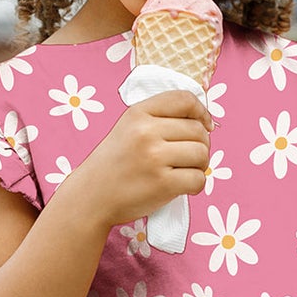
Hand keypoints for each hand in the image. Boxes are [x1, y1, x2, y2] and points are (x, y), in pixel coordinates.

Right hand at [65, 89, 213, 230]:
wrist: (91, 196)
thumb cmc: (115, 162)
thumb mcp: (128, 126)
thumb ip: (159, 117)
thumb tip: (203, 120)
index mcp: (139, 113)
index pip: (185, 100)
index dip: (202, 111)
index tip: (206, 124)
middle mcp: (146, 132)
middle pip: (198, 130)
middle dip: (202, 144)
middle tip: (189, 157)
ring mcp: (155, 158)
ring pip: (202, 154)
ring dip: (201, 165)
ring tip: (185, 170)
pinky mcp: (162, 184)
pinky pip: (199, 180)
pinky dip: (196, 185)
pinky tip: (183, 186)